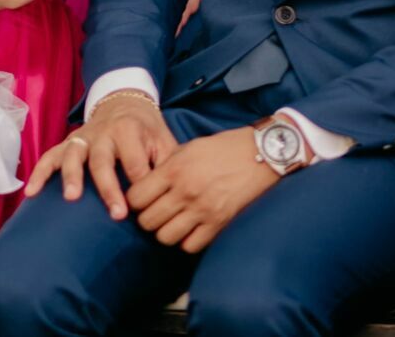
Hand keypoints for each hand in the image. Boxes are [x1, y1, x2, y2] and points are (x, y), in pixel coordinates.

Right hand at [25, 93, 178, 218]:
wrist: (125, 103)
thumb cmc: (148, 131)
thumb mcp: (164, 142)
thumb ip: (167, 165)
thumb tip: (172, 196)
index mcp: (130, 130)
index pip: (135, 161)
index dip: (140, 185)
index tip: (145, 208)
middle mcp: (103, 132)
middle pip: (102, 160)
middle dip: (109, 187)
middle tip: (117, 214)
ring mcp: (82, 138)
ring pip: (73, 155)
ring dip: (71, 176)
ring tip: (71, 198)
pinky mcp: (68, 143)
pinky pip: (50, 156)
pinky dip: (40, 173)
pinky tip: (31, 192)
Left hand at [127, 127, 279, 252]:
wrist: (260, 154)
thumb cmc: (223, 148)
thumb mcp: (189, 148)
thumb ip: (167, 166)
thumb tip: (147, 184)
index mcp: (174, 169)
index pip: (136, 198)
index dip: (135, 202)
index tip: (142, 201)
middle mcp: (185, 191)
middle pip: (147, 221)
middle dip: (147, 219)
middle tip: (156, 213)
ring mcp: (202, 209)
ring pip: (165, 237)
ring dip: (165, 232)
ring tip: (172, 222)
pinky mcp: (219, 223)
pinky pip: (190, 246)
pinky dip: (186, 241)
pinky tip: (190, 230)